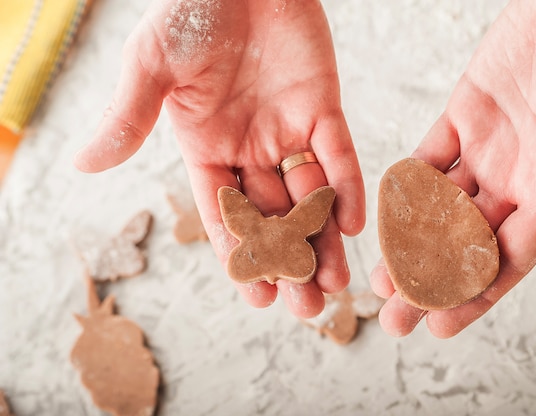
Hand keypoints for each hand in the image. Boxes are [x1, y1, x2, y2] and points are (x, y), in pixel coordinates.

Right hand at [75, 0, 365, 317]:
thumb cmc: (190, 11)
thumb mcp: (151, 66)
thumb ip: (128, 118)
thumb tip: (82, 164)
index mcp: (205, 148)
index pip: (222, 213)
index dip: (239, 256)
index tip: (257, 296)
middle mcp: (249, 148)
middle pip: (271, 218)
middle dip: (287, 262)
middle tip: (305, 309)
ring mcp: (288, 131)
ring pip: (308, 197)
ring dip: (322, 239)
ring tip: (334, 284)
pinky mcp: (323, 108)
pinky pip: (338, 156)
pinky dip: (345, 188)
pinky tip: (350, 224)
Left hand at [371, 0, 535, 336]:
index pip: (510, 257)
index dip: (476, 294)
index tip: (440, 326)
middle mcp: (518, 177)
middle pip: (466, 243)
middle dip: (430, 282)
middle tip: (392, 317)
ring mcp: (489, 147)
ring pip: (439, 208)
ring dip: (408, 242)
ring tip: (377, 277)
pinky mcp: (464, 114)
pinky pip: (428, 157)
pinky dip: (406, 185)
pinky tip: (382, 212)